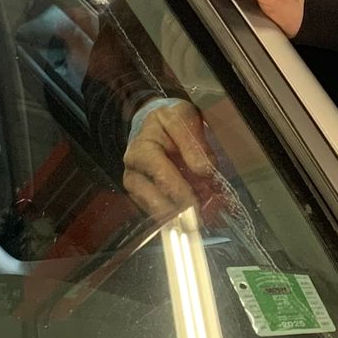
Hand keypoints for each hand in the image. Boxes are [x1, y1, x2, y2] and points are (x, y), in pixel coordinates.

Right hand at [122, 99, 214, 219]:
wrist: (155, 125)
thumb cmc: (170, 120)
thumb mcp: (183, 117)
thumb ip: (193, 142)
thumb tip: (203, 170)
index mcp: (141, 149)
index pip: (159, 173)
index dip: (179, 190)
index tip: (197, 204)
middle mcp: (133, 171)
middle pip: (153, 199)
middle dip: (179, 211)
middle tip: (200, 219)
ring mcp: (137, 188)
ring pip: (155, 211)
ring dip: (179, 218)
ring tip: (200, 220)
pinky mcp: (143, 199)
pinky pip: (159, 215)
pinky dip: (178, 219)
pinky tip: (194, 219)